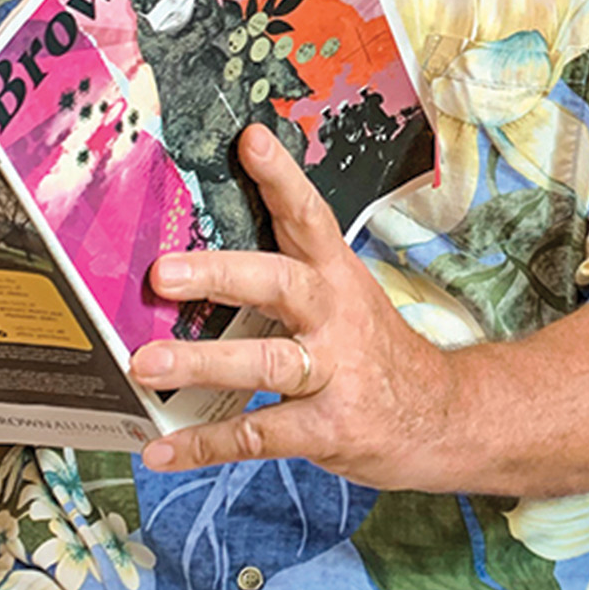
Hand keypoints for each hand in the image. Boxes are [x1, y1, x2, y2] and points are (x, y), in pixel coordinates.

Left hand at [131, 121, 455, 483]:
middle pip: (280, 283)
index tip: (250, 141)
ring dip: (202, 363)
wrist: (442, 417)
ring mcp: (335, 372)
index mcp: (336, 276)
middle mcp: (336, 316)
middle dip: (221, 275)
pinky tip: (161, 448)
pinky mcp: (329, 427)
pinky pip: (259, 434)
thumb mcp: (344, 300)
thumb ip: (286, 279)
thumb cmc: (373, 351)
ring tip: (146, 364)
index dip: (281, 178)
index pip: (309, 217)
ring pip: (266, 362)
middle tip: (164, 273)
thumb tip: (198, 260)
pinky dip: (205, 443)